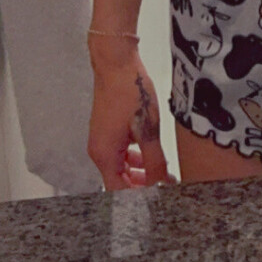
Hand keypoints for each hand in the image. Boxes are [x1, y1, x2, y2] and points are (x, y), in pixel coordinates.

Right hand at [88, 50, 170, 189]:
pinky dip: (134, 157)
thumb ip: (155, 161)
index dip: (139, 199)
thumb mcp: (148, 130)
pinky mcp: (106, 130)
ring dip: (139, 172)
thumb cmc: (129, 91)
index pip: (119, 192)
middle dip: (141, 186)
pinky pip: (119, 153)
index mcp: (105, 155)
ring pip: (120, 167)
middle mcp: (99, 151)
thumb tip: (162, 183)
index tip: (158, 198)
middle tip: (163, 186)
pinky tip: (149, 151)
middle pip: (119, 181)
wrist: (116, 62)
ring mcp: (101, 139)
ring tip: (161, 170)